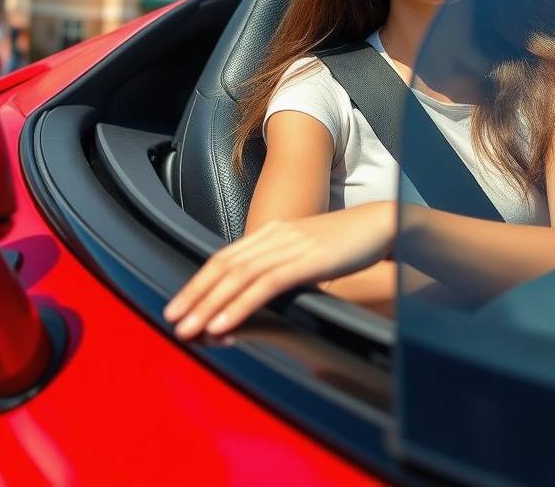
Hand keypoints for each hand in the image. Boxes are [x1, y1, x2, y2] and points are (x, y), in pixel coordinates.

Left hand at [164, 202, 395, 338]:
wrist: (381, 224)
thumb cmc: (349, 243)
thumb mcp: (310, 254)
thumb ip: (286, 268)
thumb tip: (266, 294)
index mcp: (274, 231)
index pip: (226, 257)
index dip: (199, 282)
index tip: (180, 305)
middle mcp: (276, 234)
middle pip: (225, 265)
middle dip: (196, 295)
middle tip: (173, 321)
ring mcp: (291, 245)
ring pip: (240, 276)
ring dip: (211, 305)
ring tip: (191, 329)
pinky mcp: (307, 259)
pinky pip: (267, 284)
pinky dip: (241, 304)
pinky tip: (226, 322)